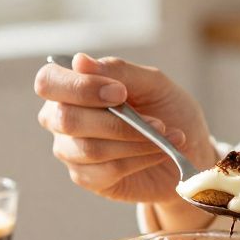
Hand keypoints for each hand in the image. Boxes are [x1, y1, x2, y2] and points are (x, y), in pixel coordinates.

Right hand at [35, 53, 217, 215]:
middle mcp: (61, 118)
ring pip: (90, 148)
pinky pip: (106, 171)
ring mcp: (71, 151)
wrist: (190, 150)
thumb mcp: (153, 83)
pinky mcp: (87, 178)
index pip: (49, 82)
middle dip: (116, 122)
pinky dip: (140, 159)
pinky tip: (161, 152)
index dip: (80, 88)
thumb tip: (79, 61)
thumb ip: (119, 71)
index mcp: (70, 86)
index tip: (120, 92)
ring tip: (167, 136)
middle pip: (66, 119)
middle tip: (157, 122)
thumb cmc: (167, 110)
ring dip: (135, 142)